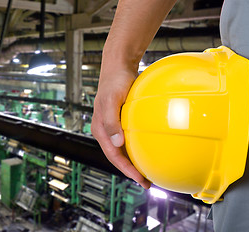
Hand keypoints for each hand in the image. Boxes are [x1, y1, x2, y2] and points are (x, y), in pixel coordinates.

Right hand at [91, 61, 151, 188]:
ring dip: (133, 162)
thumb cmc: (115, 82)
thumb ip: (111, 122)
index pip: (113, 156)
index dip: (126, 170)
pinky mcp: (121, 121)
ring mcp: (113, 127)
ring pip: (122, 150)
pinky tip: (148, 149)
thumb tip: (117, 142)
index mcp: (100, 130)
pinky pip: (129, 139)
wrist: (118, 66)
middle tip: (146, 182)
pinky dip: (136, 148)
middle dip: (130, 171)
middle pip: (117, 157)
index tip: (139, 179)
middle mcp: (106, 131)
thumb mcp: (112, 100)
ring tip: (147, 171)